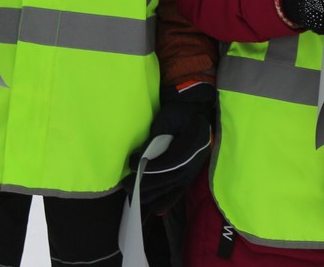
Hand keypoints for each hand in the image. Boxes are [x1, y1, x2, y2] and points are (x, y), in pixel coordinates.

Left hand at [129, 81, 214, 213]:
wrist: (196, 115)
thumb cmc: (180, 114)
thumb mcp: (169, 117)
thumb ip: (158, 133)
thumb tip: (144, 154)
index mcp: (193, 143)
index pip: (172, 161)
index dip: (152, 166)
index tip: (133, 164)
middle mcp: (194, 161)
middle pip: (170, 178)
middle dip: (147, 184)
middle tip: (127, 184)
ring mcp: (192, 170)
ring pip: (171, 187)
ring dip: (152, 193)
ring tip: (133, 195)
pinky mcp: (189, 176)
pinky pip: (178, 191)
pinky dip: (167, 200)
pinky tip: (156, 209)